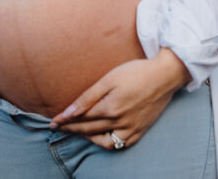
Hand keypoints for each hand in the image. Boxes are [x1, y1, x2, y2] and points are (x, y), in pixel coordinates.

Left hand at [49, 52, 189, 149]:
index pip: (81, 118)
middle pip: (89, 130)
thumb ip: (88, 97)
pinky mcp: (140, 131)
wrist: (164, 75)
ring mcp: (131, 128)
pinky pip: (121, 144)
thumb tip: (69, 112)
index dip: (65, 120)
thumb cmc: (136, 72)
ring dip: (88, 138)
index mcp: (110, 108)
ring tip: (78, 132)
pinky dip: (108, 142)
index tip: (52, 122)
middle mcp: (119, 122)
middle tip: (58, 128)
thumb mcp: (109, 79)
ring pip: (104, 141)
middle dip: (71, 129)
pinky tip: (101, 137)